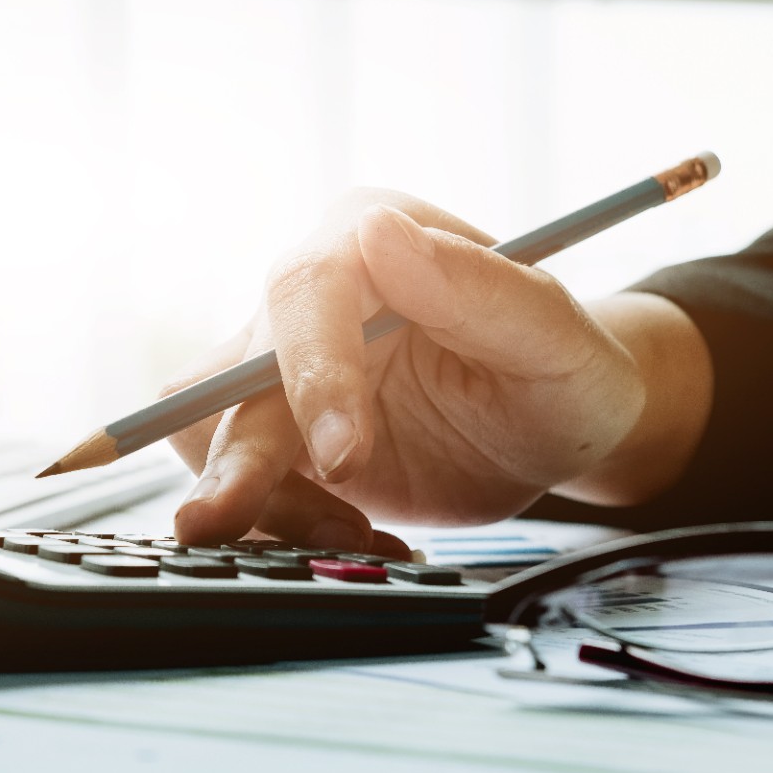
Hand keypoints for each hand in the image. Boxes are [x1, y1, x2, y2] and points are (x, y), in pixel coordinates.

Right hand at [166, 188, 705, 551]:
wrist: (550, 431)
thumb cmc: (564, 372)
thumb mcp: (555, 338)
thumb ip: (480, 287)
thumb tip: (381, 236)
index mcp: (367, 239)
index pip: (304, 293)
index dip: (311, 376)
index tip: (347, 456)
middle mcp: (309, 299)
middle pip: (227, 371)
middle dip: (237, 458)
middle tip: (233, 524)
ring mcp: (283, 369)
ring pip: (208, 429)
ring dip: (258, 497)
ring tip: (351, 535)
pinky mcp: (277, 434)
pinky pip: (234, 479)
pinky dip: (279, 524)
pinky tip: (352, 535)